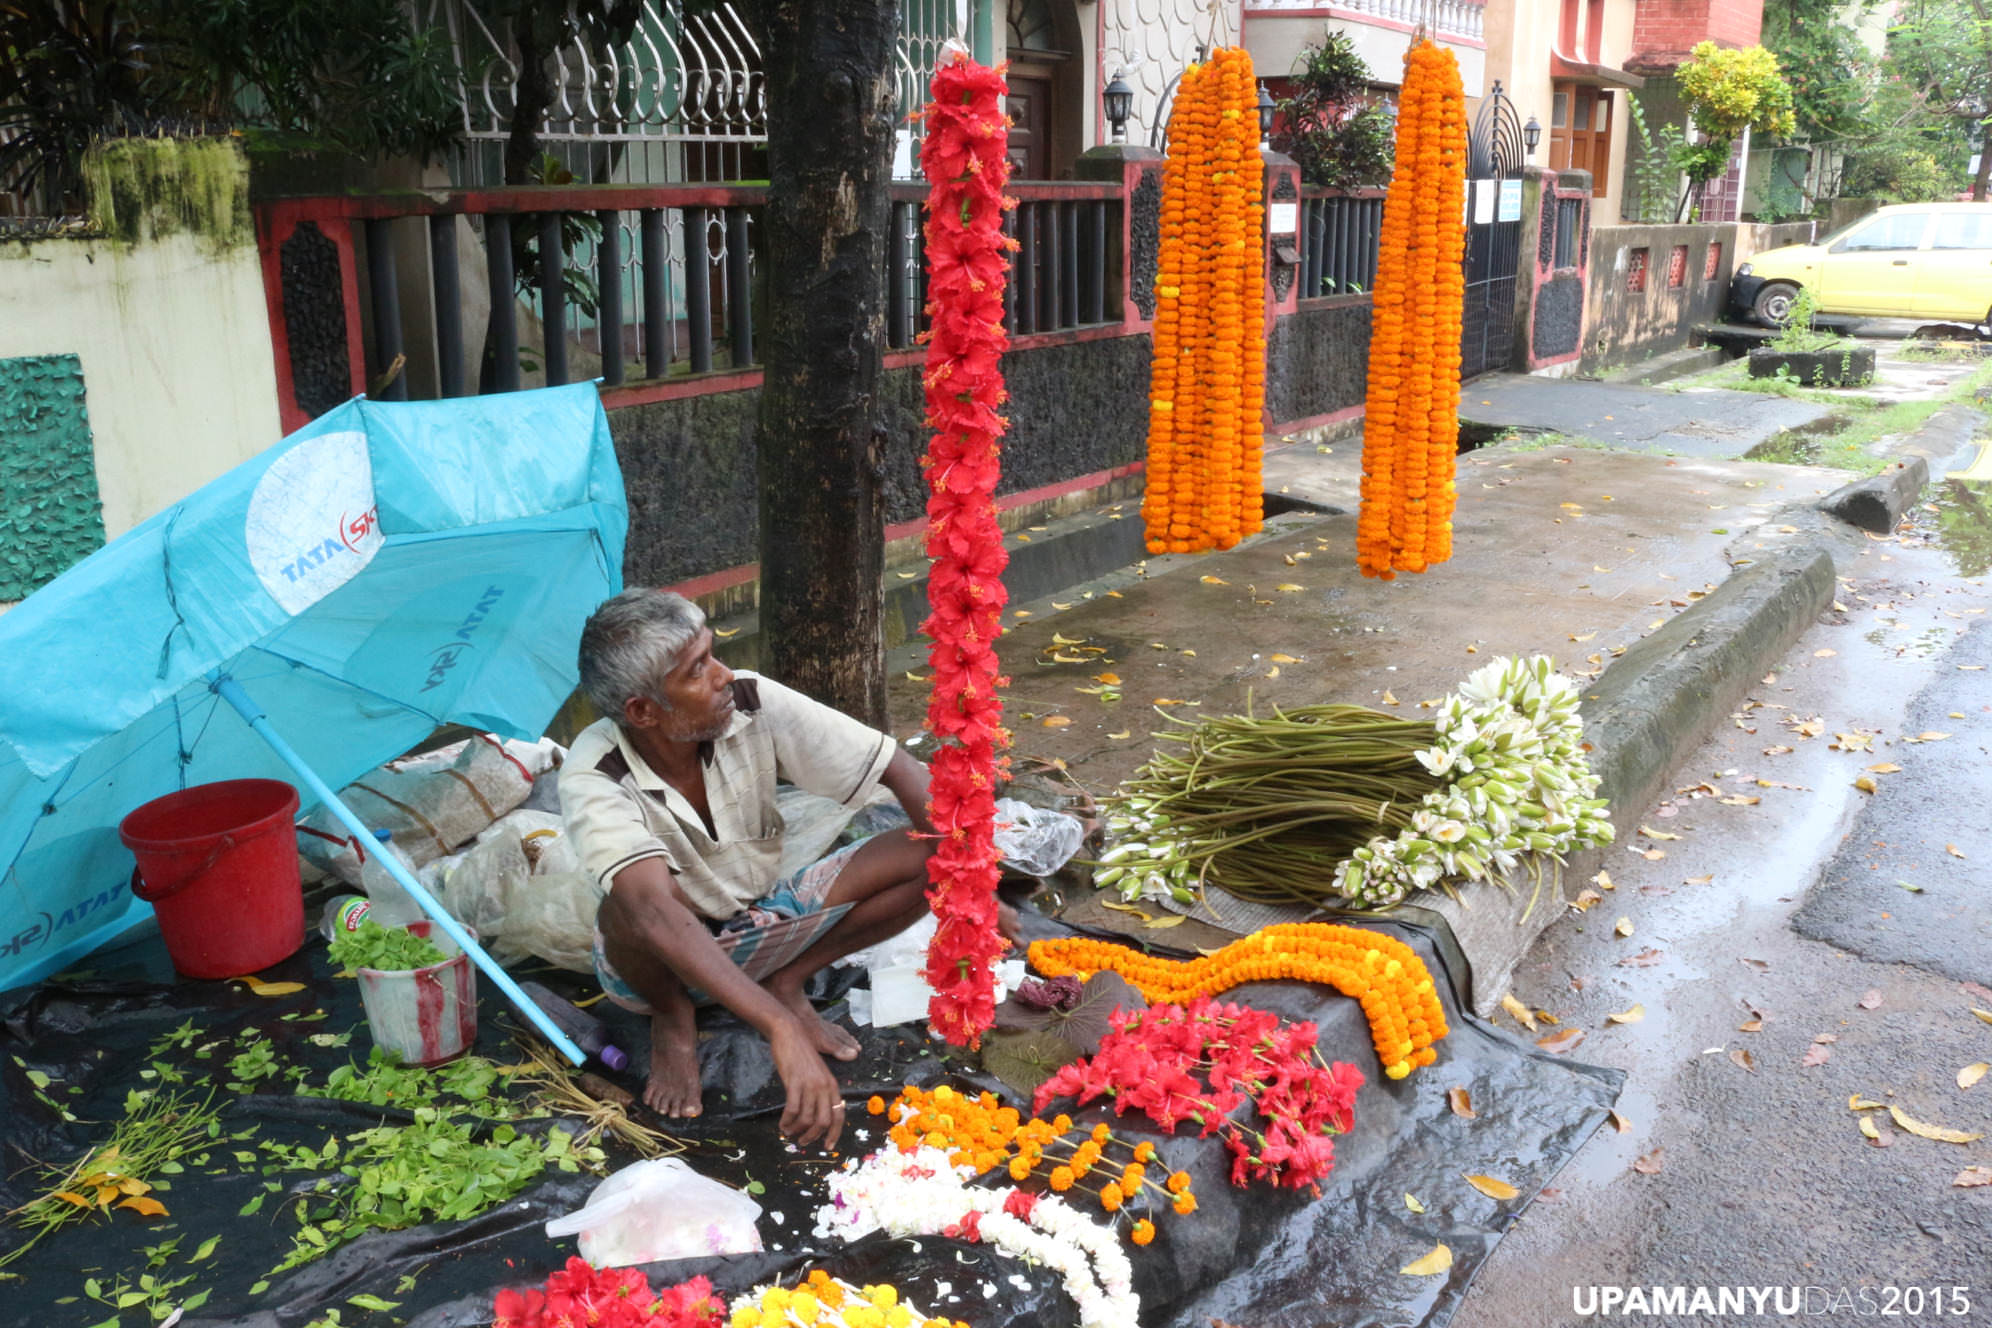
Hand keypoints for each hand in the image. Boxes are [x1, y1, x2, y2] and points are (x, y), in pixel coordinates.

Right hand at [769, 1021, 845, 1149]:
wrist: (791, 1033)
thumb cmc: (802, 1053)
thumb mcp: (817, 1073)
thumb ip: (819, 1091)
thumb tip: (814, 1115)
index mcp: (832, 1085)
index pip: (839, 1115)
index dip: (834, 1133)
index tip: (828, 1146)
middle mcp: (824, 1086)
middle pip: (824, 1121)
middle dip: (813, 1136)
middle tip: (803, 1142)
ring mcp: (810, 1085)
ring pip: (807, 1118)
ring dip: (797, 1130)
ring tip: (789, 1133)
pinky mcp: (795, 1082)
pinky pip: (792, 1110)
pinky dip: (787, 1121)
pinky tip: (782, 1124)